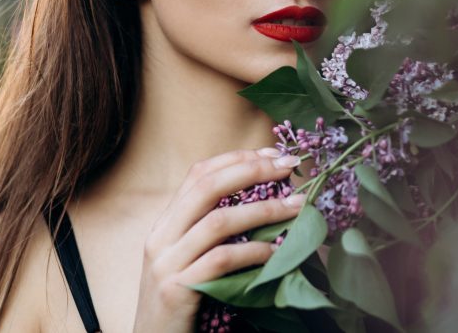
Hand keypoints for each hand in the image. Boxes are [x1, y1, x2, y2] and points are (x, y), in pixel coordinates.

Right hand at [132, 148, 304, 332]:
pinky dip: (253, 252)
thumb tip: (267, 203)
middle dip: (251, 171)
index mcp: (165, 225)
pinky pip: (221, 261)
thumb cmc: (182, 303)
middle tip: (288, 166)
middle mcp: (161, 238)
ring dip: (263, 210)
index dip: (237, 158)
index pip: (198, 174)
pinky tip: (276, 252)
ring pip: (217, 222)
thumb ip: (214, 233)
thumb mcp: (191, 260)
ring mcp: (166, 263)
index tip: (273, 153)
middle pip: (206, 187)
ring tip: (296, 206)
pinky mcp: (177, 290)